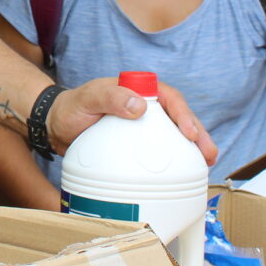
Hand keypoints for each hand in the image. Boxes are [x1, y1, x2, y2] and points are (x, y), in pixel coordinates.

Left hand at [44, 78, 214, 165]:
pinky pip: (161, 151)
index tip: (189, 133)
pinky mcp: (139, 144)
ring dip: (192, 150)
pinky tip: (183, 176)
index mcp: (138, 90)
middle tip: (209, 155)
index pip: (169, 98)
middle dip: (199, 135)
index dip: (184, 114)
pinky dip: (174, 161)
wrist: (56, 127)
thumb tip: (139, 105)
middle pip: (180, 118)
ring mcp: (145, 126)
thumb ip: (109, 97)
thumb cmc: (71, 108)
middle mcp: (146, 107)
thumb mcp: (87, 98)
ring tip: (205, 167)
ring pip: (175, 136)